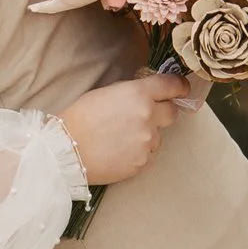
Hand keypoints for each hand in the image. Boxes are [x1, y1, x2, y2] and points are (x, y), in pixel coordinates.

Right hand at [61, 66, 191, 188]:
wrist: (66, 150)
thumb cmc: (79, 118)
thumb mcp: (106, 93)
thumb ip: (131, 93)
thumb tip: (146, 95)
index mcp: (138, 94)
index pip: (171, 86)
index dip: (178, 87)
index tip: (182, 89)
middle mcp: (148, 117)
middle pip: (171, 112)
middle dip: (162, 112)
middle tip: (144, 116)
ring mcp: (147, 142)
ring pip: (157, 136)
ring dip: (145, 136)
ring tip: (119, 139)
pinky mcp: (142, 162)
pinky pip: (147, 154)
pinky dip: (137, 153)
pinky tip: (117, 151)